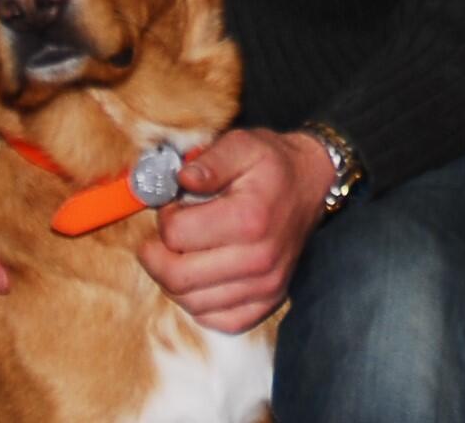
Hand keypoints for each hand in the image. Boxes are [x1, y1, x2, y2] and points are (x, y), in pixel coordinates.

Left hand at [138, 127, 333, 332]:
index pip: (177, 235)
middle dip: (154, 256)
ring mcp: (266, 286)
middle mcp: (259, 260)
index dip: (164, 218)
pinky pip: (220, 321)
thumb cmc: (270, 163)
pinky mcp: (268, 302)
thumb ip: (208, 162)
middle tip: (156, 238)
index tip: (171, 205)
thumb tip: (179, 180)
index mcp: (248, 218)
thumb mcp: (241, 144)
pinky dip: (198, 304)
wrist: (309, 184)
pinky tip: (196, 277)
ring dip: (172, 280)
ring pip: (193, 303)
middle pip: (179, 277)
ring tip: (176, 253)